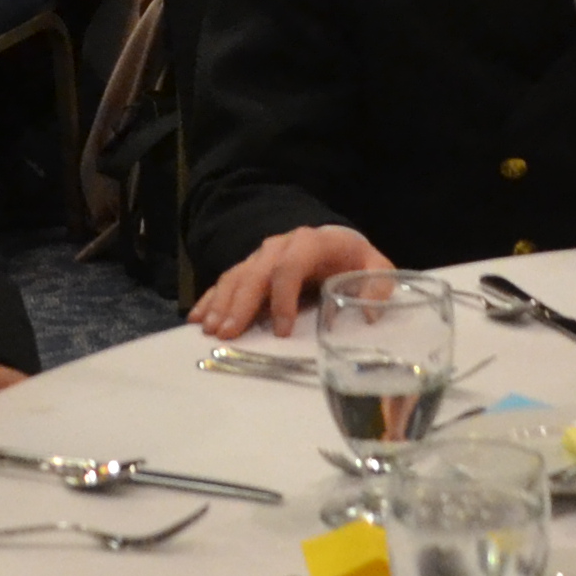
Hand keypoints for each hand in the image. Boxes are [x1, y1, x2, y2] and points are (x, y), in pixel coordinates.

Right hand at [190, 224, 386, 339]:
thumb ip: (378, 284)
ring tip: (210, 330)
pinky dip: (210, 298)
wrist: (335, 242)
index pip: (290, 267)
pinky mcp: (250, 266)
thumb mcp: (375, 266)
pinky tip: (197, 317)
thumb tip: (372, 313)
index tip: (281, 331)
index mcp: (312, 243)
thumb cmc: (354, 259)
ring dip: (222, 303)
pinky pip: (225, 280)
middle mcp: (281, 245)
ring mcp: (261, 255)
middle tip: (228, 333)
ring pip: (237, 276)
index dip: (283, 298)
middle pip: (256, 272)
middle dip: (241, 304)